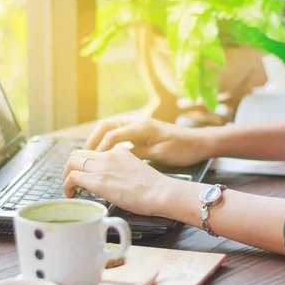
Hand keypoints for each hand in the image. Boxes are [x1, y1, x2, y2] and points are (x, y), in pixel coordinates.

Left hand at [62, 147, 179, 216]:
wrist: (162, 192)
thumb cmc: (156, 188)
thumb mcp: (139, 169)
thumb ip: (126, 168)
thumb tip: (120, 179)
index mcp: (120, 151)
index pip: (95, 152)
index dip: (86, 163)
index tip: (85, 175)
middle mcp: (109, 155)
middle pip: (79, 153)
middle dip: (72, 166)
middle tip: (73, 181)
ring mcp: (102, 167)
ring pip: (72, 162)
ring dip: (66, 175)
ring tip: (69, 188)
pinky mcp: (98, 181)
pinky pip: (72, 177)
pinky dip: (66, 185)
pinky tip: (70, 194)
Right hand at [84, 119, 214, 166]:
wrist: (201, 143)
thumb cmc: (184, 149)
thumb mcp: (160, 154)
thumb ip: (138, 153)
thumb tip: (117, 157)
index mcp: (142, 127)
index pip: (112, 135)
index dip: (99, 149)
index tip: (91, 162)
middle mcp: (138, 122)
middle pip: (106, 126)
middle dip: (92, 140)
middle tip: (82, 157)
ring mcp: (140, 126)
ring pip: (111, 129)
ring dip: (98, 141)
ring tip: (89, 156)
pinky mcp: (143, 132)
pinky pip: (119, 134)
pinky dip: (108, 143)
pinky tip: (106, 156)